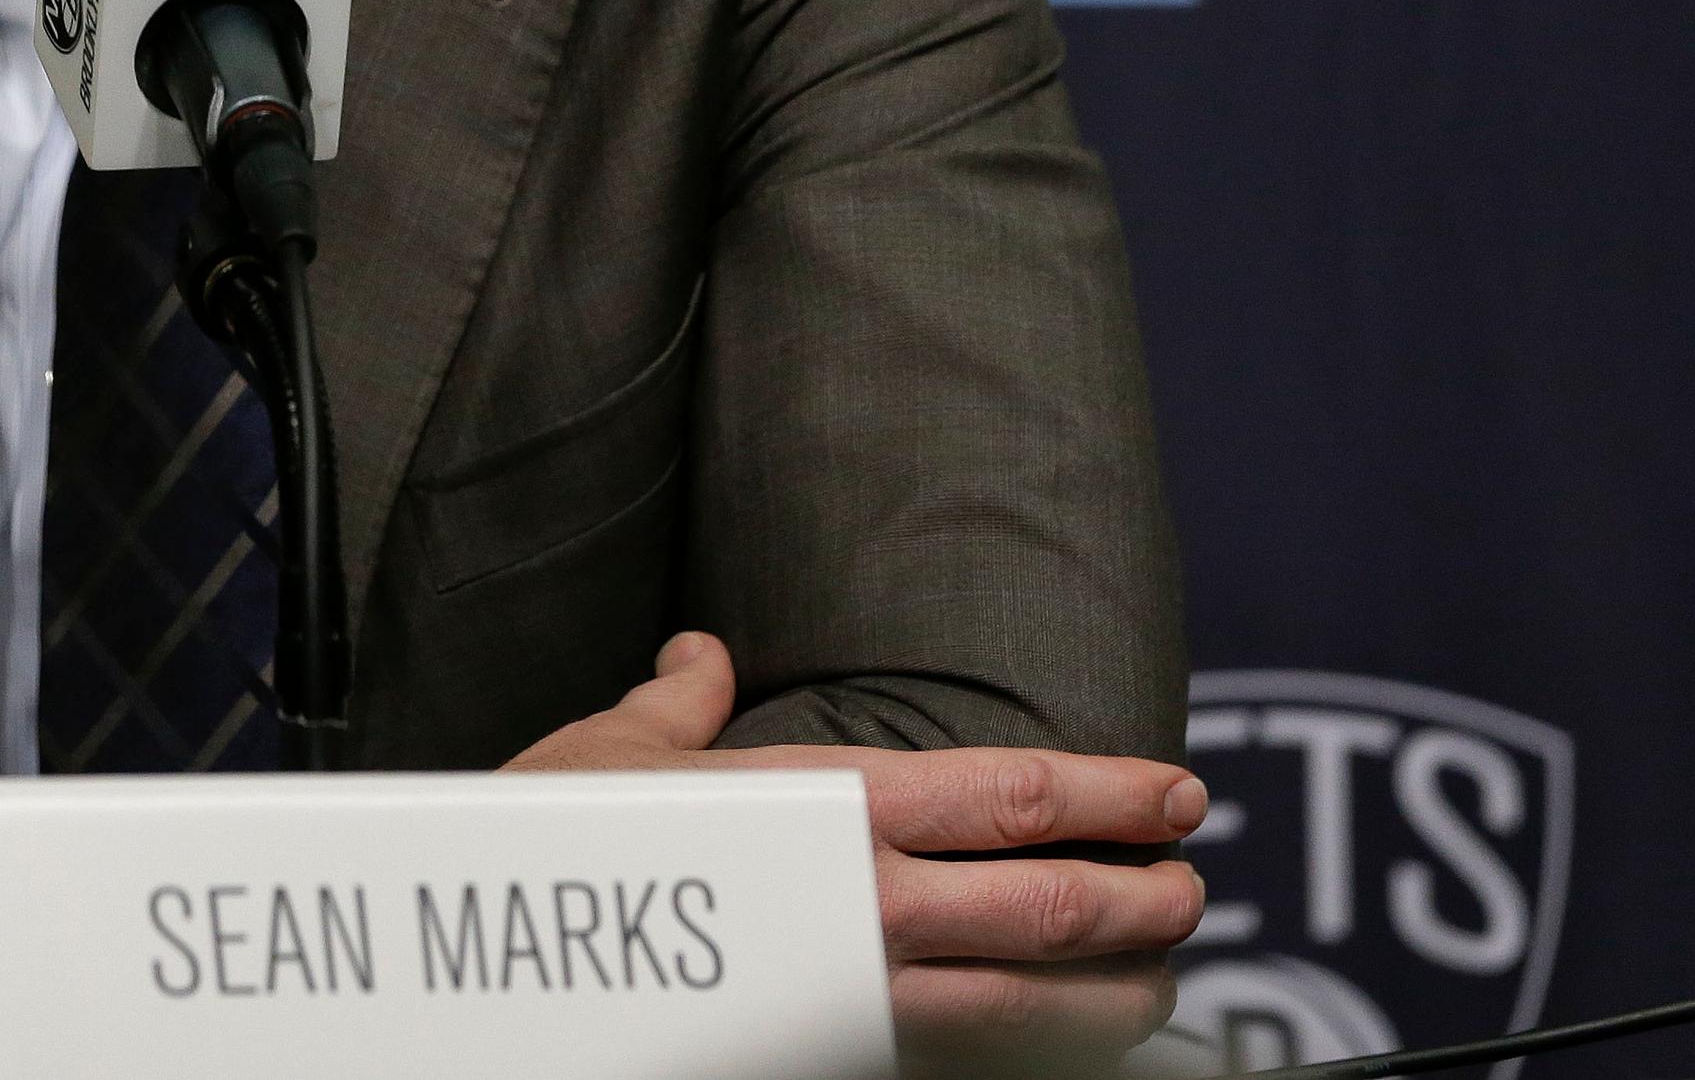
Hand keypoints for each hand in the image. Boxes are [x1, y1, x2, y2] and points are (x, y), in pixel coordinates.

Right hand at [508, 632, 1203, 1063]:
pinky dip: (1043, 1054)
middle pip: (1055, 904)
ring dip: (1119, 994)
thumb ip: (681, 703)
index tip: (1175, 792)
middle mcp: (864, 902)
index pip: (1011, 794)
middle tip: (1191, 886)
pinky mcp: (839, 1056)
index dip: (1111, 794)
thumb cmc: (558, 843)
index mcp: (829, 805)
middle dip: (1145, 898)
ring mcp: (860, 997)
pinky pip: (975, 1065)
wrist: (504, 957)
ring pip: (1038, 1008)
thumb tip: (700, 655)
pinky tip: (1070, 1043)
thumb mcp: (620, 753)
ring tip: (1160, 975)